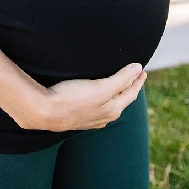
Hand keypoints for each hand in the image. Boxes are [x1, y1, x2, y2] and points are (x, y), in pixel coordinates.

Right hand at [23, 63, 146, 131]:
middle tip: (135, 75)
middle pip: (123, 100)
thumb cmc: (73, 98)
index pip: (131, 93)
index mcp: (113, 109)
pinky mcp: (80, 117)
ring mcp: (92, 119)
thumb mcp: (101, 88)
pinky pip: (99, 108)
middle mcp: (105, 117)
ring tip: (120, 85)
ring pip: (111, 105)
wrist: (46, 112)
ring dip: (118, 94)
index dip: (137, 80)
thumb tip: (138, 69)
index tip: (142, 69)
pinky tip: (100, 101)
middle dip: (130, 87)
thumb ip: (121, 79)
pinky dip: (106, 100)